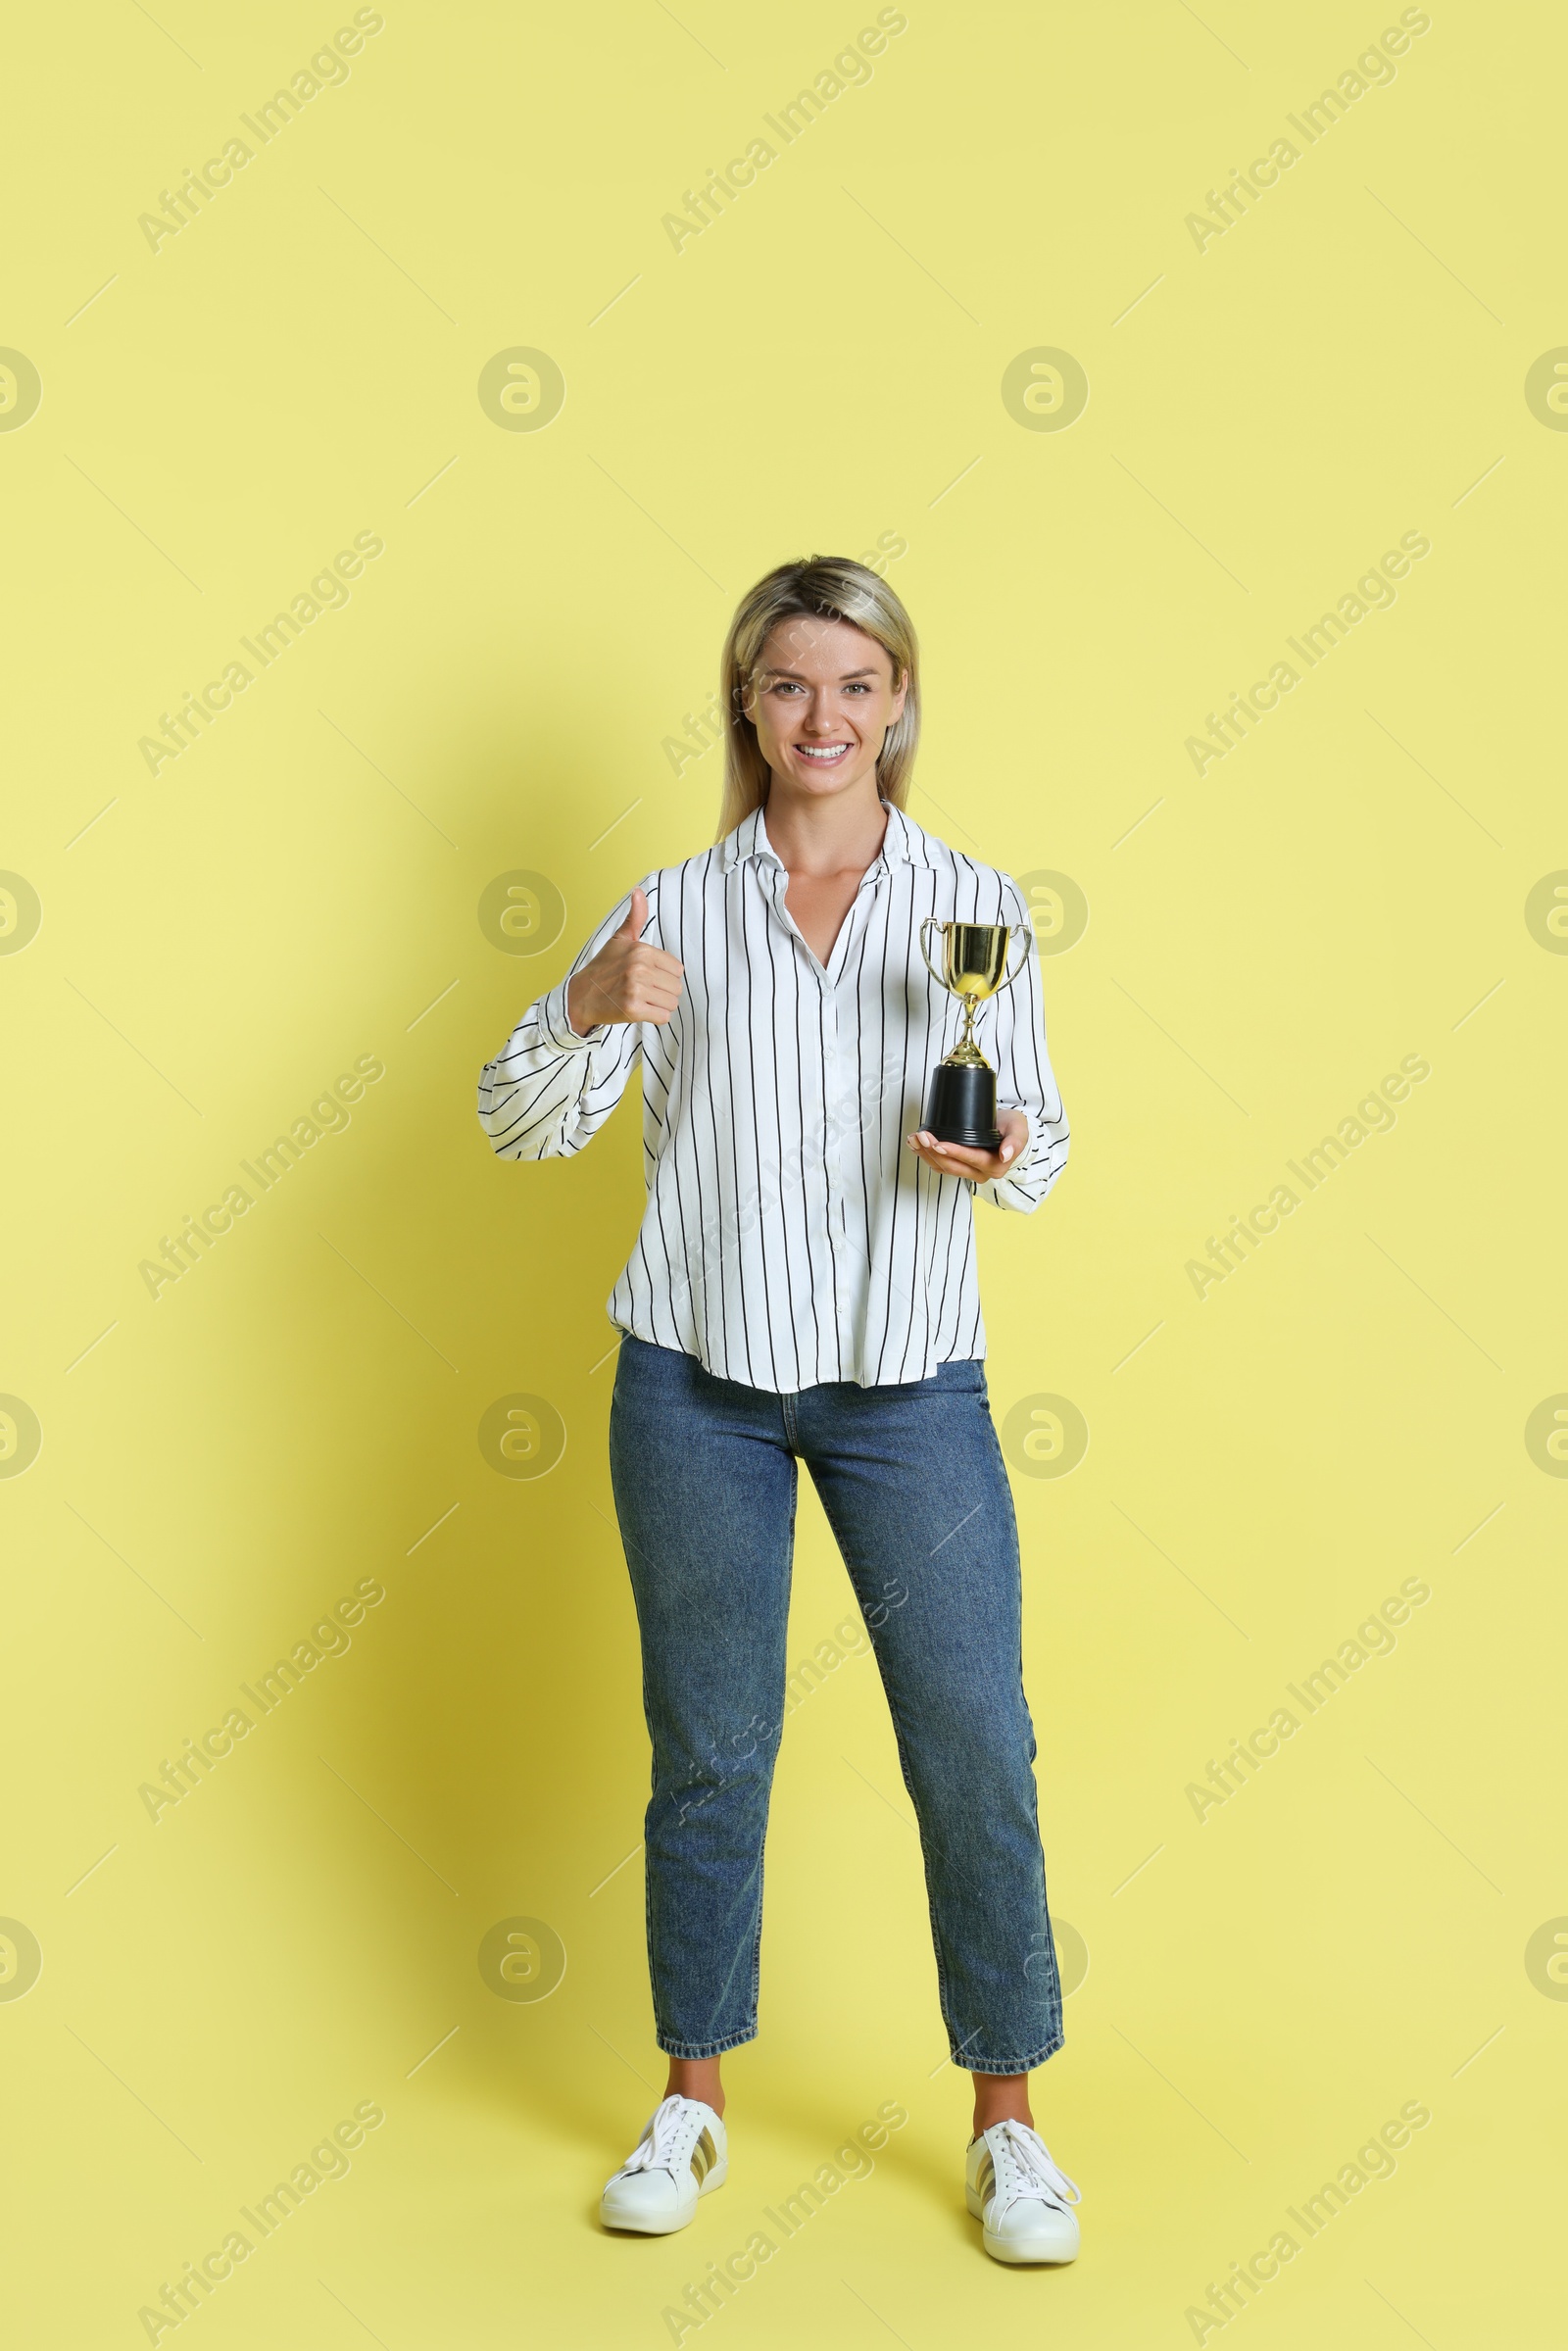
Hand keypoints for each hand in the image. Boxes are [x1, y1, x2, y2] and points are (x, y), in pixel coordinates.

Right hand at [566, 888, 683, 1032]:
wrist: (581, 996)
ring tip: (641, 999)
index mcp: (641, 950)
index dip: (664, 975)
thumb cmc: (603, 968)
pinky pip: (663, 1017)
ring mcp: (636, 989)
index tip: (647, 976)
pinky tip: (640, 1010)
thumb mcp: (619, 940)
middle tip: (643, 990)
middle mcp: (639, 968)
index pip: (677, 969)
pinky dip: (655, 1017)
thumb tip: (638, 891)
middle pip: (676, 987)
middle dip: (663, 992)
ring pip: (672, 1003)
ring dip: (659, 1005)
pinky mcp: (633, 1009)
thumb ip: (635, 918)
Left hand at [906, 1107, 1027, 1183]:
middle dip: (933, 1151)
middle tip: (921, 1136)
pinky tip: (916, 1145)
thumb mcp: (1019, 1130)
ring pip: (943, 1167)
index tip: (938, 1143)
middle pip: (952, 1165)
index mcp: (995, 1166)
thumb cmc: (1013, 1128)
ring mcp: (968, 1172)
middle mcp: (981, 1173)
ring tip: (914, 1139)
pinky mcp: (959, 1168)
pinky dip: (926, 1155)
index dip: (954, 1152)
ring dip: (925, 1154)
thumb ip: (1015, 1141)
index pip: (971, 1159)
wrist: (1008, 1129)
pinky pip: (940, 1166)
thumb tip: (1005, 1155)